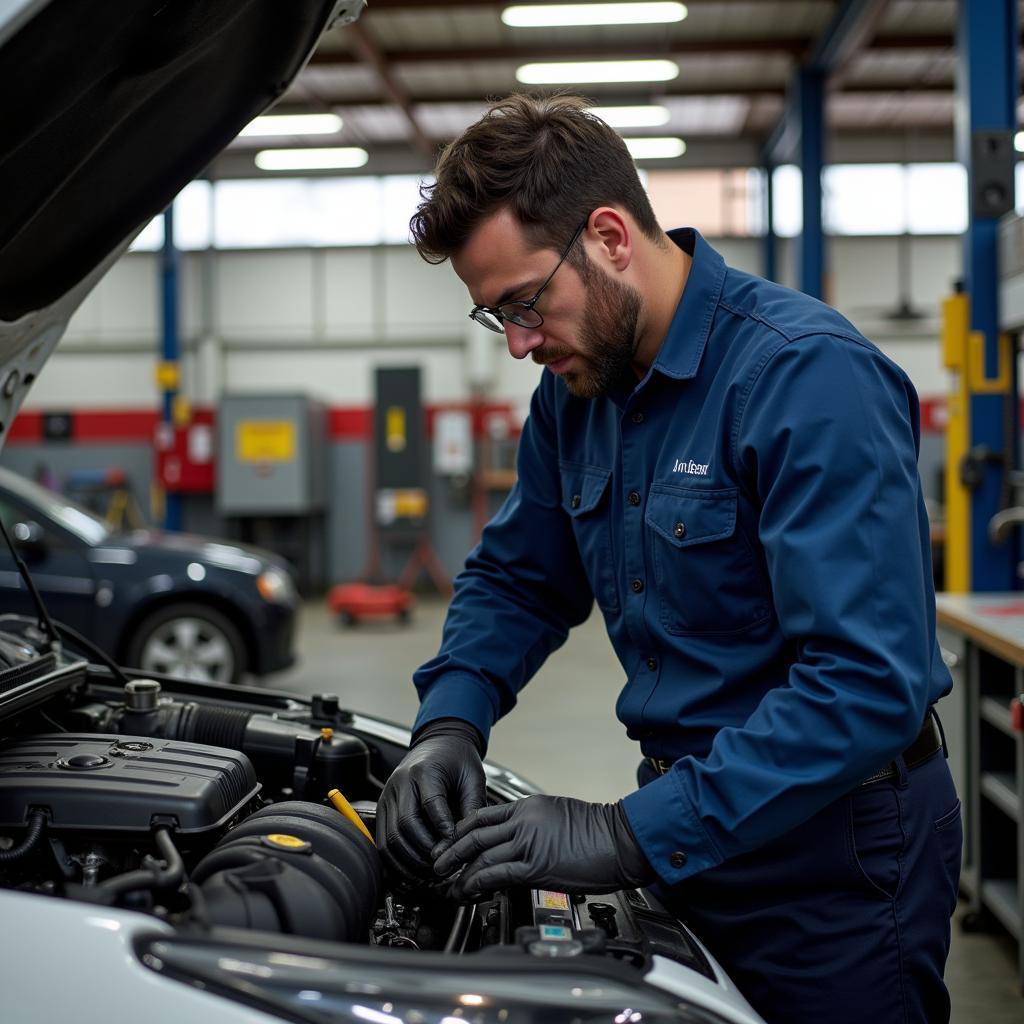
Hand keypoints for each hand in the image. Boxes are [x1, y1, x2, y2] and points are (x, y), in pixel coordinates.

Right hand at [376, 718, 485, 882]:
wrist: (440, 743)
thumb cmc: (458, 760)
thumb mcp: (473, 778)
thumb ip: (472, 807)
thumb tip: (467, 842)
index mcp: (424, 770)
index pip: (431, 805)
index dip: (443, 831)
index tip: (456, 847)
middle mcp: (400, 783)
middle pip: (405, 825)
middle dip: (425, 852)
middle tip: (444, 866)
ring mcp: (387, 796)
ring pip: (390, 838)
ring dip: (409, 862)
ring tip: (430, 874)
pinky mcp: (382, 809)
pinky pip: (383, 842)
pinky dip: (397, 862)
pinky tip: (414, 871)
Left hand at [433, 795, 653, 900]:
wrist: (621, 839)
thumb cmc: (599, 830)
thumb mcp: (558, 814)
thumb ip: (533, 824)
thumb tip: (516, 841)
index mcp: (528, 807)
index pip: (483, 816)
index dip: (460, 831)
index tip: (449, 843)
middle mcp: (523, 821)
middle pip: (474, 835)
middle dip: (450, 851)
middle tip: (437, 864)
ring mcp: (528, 843)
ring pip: (480, 856)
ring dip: (460, 873)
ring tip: (448, 885)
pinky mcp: (535, 867)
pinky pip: (496, 875)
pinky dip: (477, 883)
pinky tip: (468, 891)